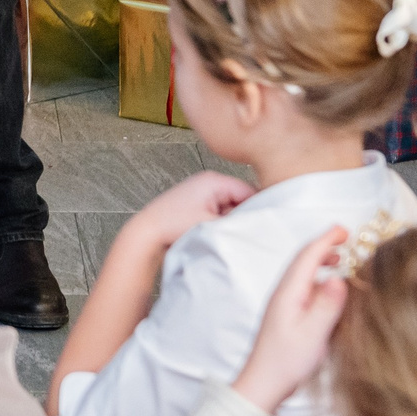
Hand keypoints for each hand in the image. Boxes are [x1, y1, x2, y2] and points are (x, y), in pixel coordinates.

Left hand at [118, 170, 255, 256]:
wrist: (147, 233)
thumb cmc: (174, 225)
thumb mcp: (213, 224)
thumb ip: (238, 222)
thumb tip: (258, 224)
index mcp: (214, 180)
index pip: (250, 190)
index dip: (261, 209)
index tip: (270, 226)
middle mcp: (209, 182)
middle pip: (241, 198)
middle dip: (246, 215)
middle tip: (253, 234)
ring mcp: (202, 192)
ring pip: (231, 207)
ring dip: (233, 221)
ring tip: (234, 235)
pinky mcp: (197, 204)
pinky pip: (219, 212)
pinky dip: (223, 223)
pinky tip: (222, 235)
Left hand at [230, 225, 351, 414]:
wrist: (263, 382)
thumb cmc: (286, 361)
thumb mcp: (313, 334)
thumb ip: (326, 306)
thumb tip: (340, 277)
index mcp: (288, 292)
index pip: (307, 256)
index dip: (325, 239)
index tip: (344, 229)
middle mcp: (284, 292)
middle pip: (303, 259)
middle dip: (323, 244)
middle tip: (345, 237)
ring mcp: (284, 302)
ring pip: (302, 271)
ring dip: (320, 259)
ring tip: (340, 257)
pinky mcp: (287, 313)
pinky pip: (303, 285)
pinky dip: (318, 276)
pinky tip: (328, 286)